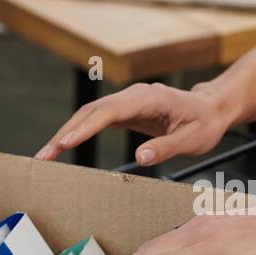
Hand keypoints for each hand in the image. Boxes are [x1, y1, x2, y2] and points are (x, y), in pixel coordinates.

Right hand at [35, 82, 234, 165]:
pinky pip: (96, 120)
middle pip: (91, 111)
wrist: (211, 109)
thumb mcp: (192, 140)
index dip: (86, 127)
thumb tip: (140, 157)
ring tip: (46, 155)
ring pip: (89, 114)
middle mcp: (134, 95)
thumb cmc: (204, 124)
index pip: (110, 112)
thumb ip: (166, 147)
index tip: (66, 142)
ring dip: (66, 133)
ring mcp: (127, 101)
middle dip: (65, 133)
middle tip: (44, 156)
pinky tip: (63, 146)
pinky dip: (78, 132)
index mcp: (149, 98)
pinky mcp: (124, 110)